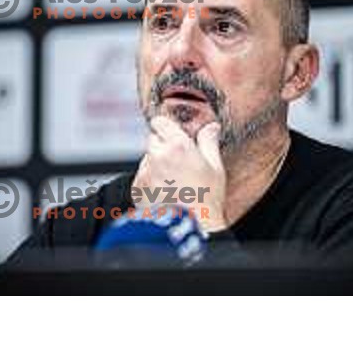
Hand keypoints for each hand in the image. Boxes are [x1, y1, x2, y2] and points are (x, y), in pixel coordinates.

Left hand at [132, 116, 227, 231]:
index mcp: (178, 146)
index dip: (166, 128)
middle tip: (179, 165)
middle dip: (163, 147)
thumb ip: (209, 142)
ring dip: (156, 165)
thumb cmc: (207, 200)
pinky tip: (166, 193)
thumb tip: (211, 127)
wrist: (191, 230)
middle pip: (152, 140)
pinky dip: (150, 181)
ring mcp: (145, 172)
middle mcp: (157, 156)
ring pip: (147, 159)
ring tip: (174, 184)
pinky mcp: (137, 188)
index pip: (159, 122)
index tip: (173, 136)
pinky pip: (142, 176)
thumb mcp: (215, 168)